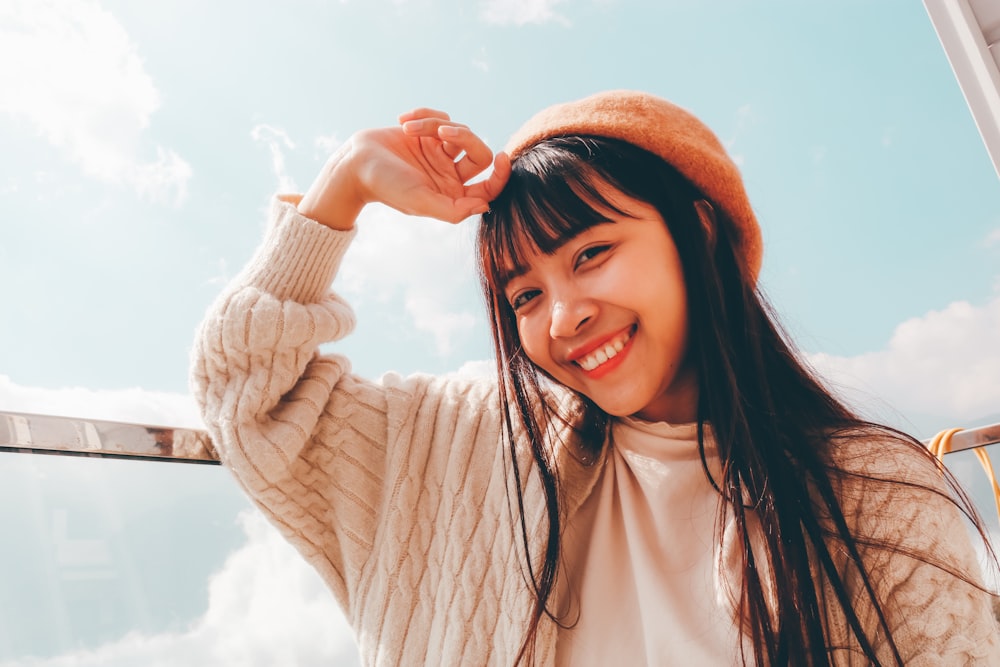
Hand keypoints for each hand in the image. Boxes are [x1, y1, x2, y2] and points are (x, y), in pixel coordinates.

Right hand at [298, 109, 509, 229]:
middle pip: (479, 153)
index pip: (488, 188)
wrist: (355, 162)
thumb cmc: (386, 186)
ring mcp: (440, 152)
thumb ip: (453, 209)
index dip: (500, 175)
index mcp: (452, 195)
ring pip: (460, 131)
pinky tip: (404, 120)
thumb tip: (486, 206)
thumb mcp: (420, 201)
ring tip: (409, 127)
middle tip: (442, 132)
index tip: (500, 157)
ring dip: (434, 124)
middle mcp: (450, 174)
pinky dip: (425, 115)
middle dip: (465, 137)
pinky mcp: (428, 133)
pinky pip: (441, 117)